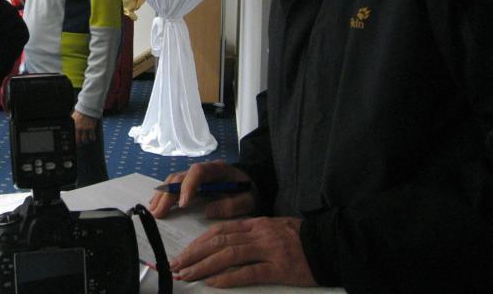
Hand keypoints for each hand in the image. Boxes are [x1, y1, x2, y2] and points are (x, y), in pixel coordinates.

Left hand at [72, 110, 97, 143]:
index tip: (75, 143)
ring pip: (85, 140)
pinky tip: (92, 139)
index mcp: (74, 126)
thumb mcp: (73, 118)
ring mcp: (85, 129)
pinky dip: (92, 139)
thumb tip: (70, 128)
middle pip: (78, 140)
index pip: (73, 137)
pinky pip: (92, 137)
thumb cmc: (81, 112)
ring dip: (86, 141)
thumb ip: (72, 124)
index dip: (74, 142)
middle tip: (81, 144)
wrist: (88, 108)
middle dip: (80, 143)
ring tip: (86, 141)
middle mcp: (79, 128)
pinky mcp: (91, 128)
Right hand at [149, 160, 254, 218]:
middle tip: (159, 213)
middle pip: (181, 176)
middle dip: (168, 194)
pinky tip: (158, 204)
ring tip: (154, 210)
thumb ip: (232, 205)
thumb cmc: (249, 191)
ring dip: (162, 194)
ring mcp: (196, 174)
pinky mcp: (192, 181)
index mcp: (217, 169)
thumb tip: (208, 212)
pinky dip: (164, 194)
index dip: (188, 186)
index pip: (198, 171)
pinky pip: (174, 184)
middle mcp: (203, 169)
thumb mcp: (248, 200)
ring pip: (174, 179)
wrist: (249, 183)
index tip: (183, 204)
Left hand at [170, 216, 316, 288]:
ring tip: (187, 275)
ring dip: (204, 266)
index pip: (219, 230)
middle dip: (194, 254)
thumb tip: (224, 244)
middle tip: (176, 266)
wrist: (330, 245)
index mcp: (255, 224)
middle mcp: (258, 234)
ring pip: (228, 255)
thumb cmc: (301, 238)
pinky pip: (248, 272)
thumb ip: (250, 234)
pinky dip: (228, 277)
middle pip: (218, 242)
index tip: (183, 253)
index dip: (198, 242)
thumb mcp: (272, 229)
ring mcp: (268, 251)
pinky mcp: (279, 269)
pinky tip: (213, 283)